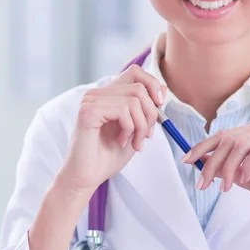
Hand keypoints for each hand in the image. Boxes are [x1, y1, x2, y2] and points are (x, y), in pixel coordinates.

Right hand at [59, 65, 165, 192]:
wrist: (87, 177)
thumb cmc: (107, 157)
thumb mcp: (134, 131)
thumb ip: (145, 110)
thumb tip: (162, 90)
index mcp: (107, 95)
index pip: (134, 72)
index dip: (152, 85)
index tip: (159, 106)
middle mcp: (96, 94)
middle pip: (139, 88)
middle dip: (151, 115)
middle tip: (146, 137)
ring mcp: (90, 100)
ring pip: (134, 100)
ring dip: (141, 126)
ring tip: (134, 143)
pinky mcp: (87, 111)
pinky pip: (123, 110)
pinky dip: (130, 129)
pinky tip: (121, 141)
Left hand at [181, 120, 249, 214]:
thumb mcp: (248, 178)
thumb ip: (228, 169)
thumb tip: (203, 165)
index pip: (223, 134)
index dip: (202, 146)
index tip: (186, 161)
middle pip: (228, 138)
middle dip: (211, 162)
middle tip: (203, 183)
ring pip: (240, 144)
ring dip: (227, 168)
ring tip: (226, 187)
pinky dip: (247, 167)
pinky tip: (246, 180)